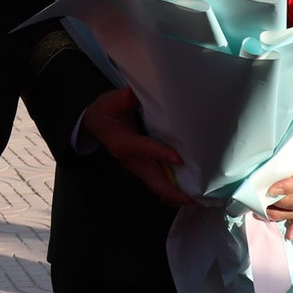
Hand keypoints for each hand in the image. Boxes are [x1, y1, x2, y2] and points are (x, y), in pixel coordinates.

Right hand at [82, 87, 191, 206]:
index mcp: (122, 142)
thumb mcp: (111, 101)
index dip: (160, 154)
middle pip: (154, 181)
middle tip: (198, 199)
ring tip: (199, 199)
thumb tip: (132, 93)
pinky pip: (159, 182)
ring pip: (158, 186)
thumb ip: (123, 98)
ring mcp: (137, 167)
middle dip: (175, 192)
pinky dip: (173, 189)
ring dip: (177, 194)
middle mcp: (131, 160)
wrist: (93, 125)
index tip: (179, 159)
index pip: (143, 149)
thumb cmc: (104, 112)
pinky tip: (189, 192)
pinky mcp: (142, 168)